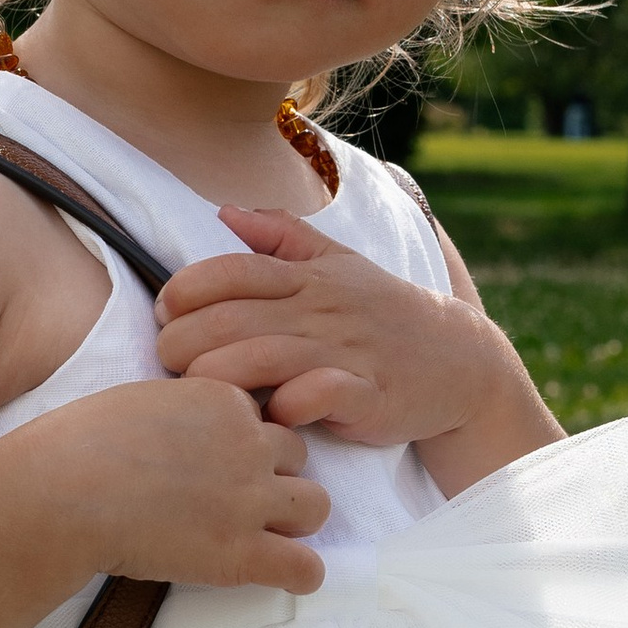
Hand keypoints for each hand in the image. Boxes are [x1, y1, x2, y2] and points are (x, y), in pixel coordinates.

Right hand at [19, 374, 329, 593]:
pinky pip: (305, 568)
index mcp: (223, 400)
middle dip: (274, 479)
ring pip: (315, 507)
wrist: (62, 492)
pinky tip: (279, 576)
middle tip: (233, 504)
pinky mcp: (241, 554)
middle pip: (297, 458)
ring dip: (294, 522)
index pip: (262, 420)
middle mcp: (248, 444)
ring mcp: (249, 500)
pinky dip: (299, 574)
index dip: (241, 446)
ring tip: (261, 539)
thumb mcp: (137, 401)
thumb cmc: (76, 446)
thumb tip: (178, 431)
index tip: (210, 468)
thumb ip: (176, 412)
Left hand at [155, 205, 552, 470]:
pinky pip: (319, 395)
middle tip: (166, 360)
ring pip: (263, 356)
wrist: (462, 363)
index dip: (184, 290)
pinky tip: (269, 416)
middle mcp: (322, 309)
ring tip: (199, 391)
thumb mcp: (340, 263)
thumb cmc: (384, 315)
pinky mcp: (369, 394)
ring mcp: (346, 352)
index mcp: (308, 277)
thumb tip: (225, 210)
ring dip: (219, 375)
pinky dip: (287, 406)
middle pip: (231, 318)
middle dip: (182, 341)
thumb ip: (281, 237)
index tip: (165, 312)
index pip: (231, 270)